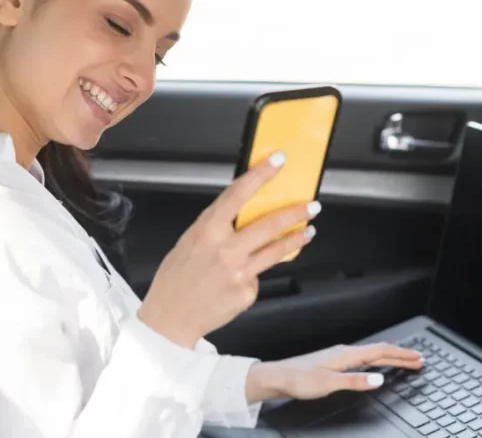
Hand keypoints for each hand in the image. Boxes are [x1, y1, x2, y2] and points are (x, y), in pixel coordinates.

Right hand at [137, 151, 320, 347]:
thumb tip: (243, 212)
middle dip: (296, 213)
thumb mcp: (189, 242)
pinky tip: (248, 276)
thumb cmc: (176, 279)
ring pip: (277, 249)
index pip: (238, 193)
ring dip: (296, 238)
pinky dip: (258, 272)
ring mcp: (239, 272)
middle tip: (312, 206)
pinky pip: (260, 275)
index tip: (277, 161)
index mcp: (207, 230)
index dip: (261, 175)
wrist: (170, 320)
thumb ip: (216, 227)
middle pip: (270, 223)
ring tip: (308, 231)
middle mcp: (225, 249)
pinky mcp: (247, 292)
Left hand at [245, 343, 424, 401]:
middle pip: (379, 351)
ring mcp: (339, 357)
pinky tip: (375, 365)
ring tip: (404, 361)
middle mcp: (344, 352)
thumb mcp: (328, 384)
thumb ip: (355, 381)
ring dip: (390, 358)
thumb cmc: (298, 379)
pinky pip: (363, 359)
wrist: (276, 377)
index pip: (381, 352)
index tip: (418, 358)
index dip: (401, 355)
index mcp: (346, 355)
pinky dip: (377, 361)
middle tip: (419, 359)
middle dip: (400, 355)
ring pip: (371, 355)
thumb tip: (379, 379)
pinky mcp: (333, 363)